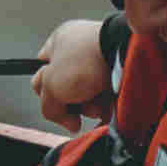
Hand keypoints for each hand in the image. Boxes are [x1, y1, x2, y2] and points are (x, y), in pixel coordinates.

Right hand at [26, 10, 111, 127]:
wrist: (125, 53)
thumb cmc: (85, 60)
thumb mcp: (52, 85)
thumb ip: (49, 107)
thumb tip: (68, 123)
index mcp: (59, 42)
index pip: (42, 73)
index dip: (45, 92)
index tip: (54, 103)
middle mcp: (80, 50)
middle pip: (68, 89)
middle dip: (73, 105)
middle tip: (79, 109)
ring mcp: (102, 60)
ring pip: (90, 95)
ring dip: (92, 108)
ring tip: (98, 106)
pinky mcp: (121, 72)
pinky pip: (110, 95)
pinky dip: (108, 105)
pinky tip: (110, 107)